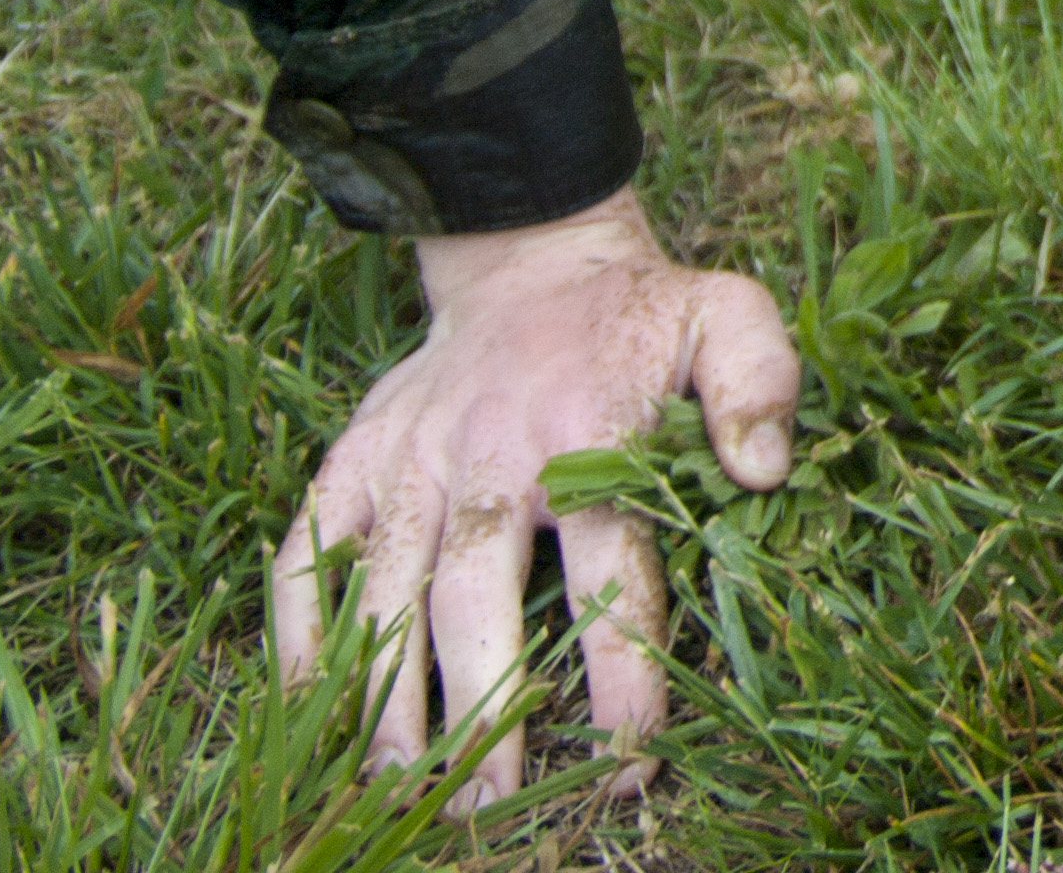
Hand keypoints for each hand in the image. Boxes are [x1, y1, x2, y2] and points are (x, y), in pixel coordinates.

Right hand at [270, 191, 799, 809]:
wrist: (530, 258)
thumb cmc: (638, 319)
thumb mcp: (726, 317)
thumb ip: (758, 381)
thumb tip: (766, 472)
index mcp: (586, 436)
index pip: (609, 573)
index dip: (620, 672)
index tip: (628, 759)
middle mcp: (487, 456)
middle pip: (471, 595)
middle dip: (477, 706)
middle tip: (484, 803)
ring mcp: (408, 462)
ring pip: (382, 588)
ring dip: (382, 692)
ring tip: (398, 785)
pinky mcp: (352, 461)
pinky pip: (305, 550)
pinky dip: (296, 629)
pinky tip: (308, 708)